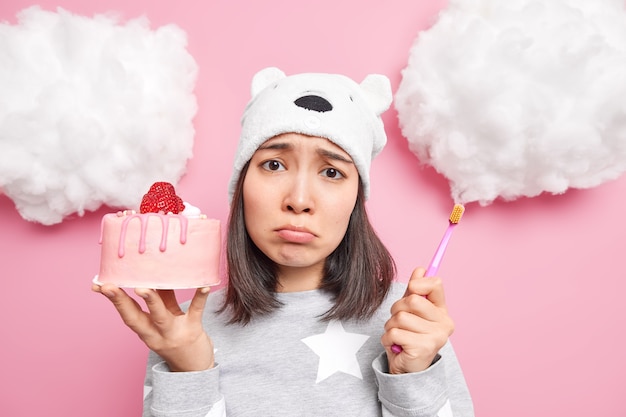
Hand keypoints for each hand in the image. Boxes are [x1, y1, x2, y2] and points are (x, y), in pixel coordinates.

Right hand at [92, 283, 213, 371]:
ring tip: (143, 288)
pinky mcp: (194, 330)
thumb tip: (154, 273)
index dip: (113, 300)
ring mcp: (174, 332)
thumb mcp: (164, 319)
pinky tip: (204, 286)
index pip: (126, 314)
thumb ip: (160, 298)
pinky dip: (199, 298)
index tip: (99, 285)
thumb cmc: (177, 337)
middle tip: (110, 286)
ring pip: (160, 316)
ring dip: (151, 301)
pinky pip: (195, 311)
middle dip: (122, 302)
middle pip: (136, 318)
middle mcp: (156, 334)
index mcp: (146, 330)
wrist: (196, 367)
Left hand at [381, 267, 454, 373]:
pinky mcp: (423, 348)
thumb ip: (415, 291)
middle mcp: (444, 323)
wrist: (407, 369)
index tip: (411, 289)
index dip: (418, 283)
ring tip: (397, 336)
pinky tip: (396, 346)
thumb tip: (420, 269)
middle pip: (412, 300)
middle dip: (396, 309)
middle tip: (398, 321)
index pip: (435, 284)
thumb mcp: (410, 311)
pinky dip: (388, 339)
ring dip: (390, 326)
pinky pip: (395, 332)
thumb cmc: (408, 336)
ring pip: (400, 317)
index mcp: (442, 311)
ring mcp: (436, 337)